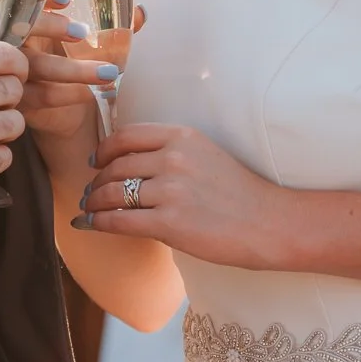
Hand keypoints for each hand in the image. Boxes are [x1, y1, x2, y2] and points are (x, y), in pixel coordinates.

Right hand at [20, 0, 147, 140]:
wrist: (61, 111)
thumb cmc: (70, 64)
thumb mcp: (87, 42)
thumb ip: (109, 26)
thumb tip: (140, 13)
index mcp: (26, 21)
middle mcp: (13, 44)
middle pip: (21, 28)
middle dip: (50, 26)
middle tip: (82, 32)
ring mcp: (13, 73)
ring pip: (38, 66)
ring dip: (74, 69)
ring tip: (109, 72)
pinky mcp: (22, 101)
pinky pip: (44, 96)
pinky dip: (70, 94)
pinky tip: (92, 93)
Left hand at [75, 123, 283, 270]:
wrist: (271, 223)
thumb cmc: (241, 193)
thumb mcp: (206, 156)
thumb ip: (171, 154)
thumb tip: (129, 165)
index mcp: (182, 136)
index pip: (127, 136)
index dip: (104, 150)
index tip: (95, 161)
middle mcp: (173, 157)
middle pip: (115, 166)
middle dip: (96, 181)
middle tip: (90, 193)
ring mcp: (170, 190)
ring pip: (112, 193)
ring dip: (93, 203)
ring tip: (89, 210)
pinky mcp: (169, 222)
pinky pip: (119, 220)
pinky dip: (99, 223)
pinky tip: (91, 226)